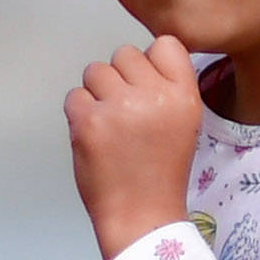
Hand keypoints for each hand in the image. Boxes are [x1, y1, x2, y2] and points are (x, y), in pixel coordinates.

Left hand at [69, 35, 202, 258]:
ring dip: (97, 93)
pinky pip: (74, 96)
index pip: (165, 44)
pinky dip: (80, 114)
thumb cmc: (160, 172)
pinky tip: (95, 136)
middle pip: (125, 54)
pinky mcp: (88, 122)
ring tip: (110, 125)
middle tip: (126, 113)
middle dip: (120, 79)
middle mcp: (154, 96)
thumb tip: (140, 59)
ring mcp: (119, 107)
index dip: (150, 63)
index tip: (147, 88)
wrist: (142, 215)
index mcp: (184, 95)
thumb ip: (168, 87)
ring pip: (95, 70)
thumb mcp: (185, 122)